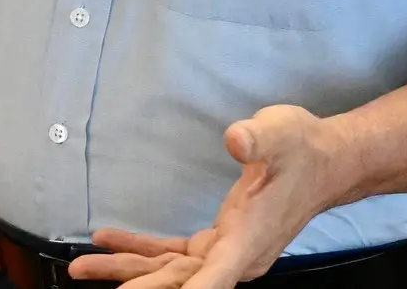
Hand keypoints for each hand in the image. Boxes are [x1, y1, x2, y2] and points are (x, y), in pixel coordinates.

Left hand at [67, 105, 347, 285]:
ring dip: (129, 269)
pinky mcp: (220, 241)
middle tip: (86, 273)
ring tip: (81, 265)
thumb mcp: (279, 133)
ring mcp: (228, 252)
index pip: (216, 274)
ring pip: (172, 270)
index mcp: (250, 239)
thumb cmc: (301, 147)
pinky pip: (174, 254)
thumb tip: (235, 139)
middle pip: (181, 279)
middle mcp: (238, 255)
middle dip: (137, 282)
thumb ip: (256, 139)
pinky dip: (142, 250)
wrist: (324, 161)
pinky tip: (109, 240)